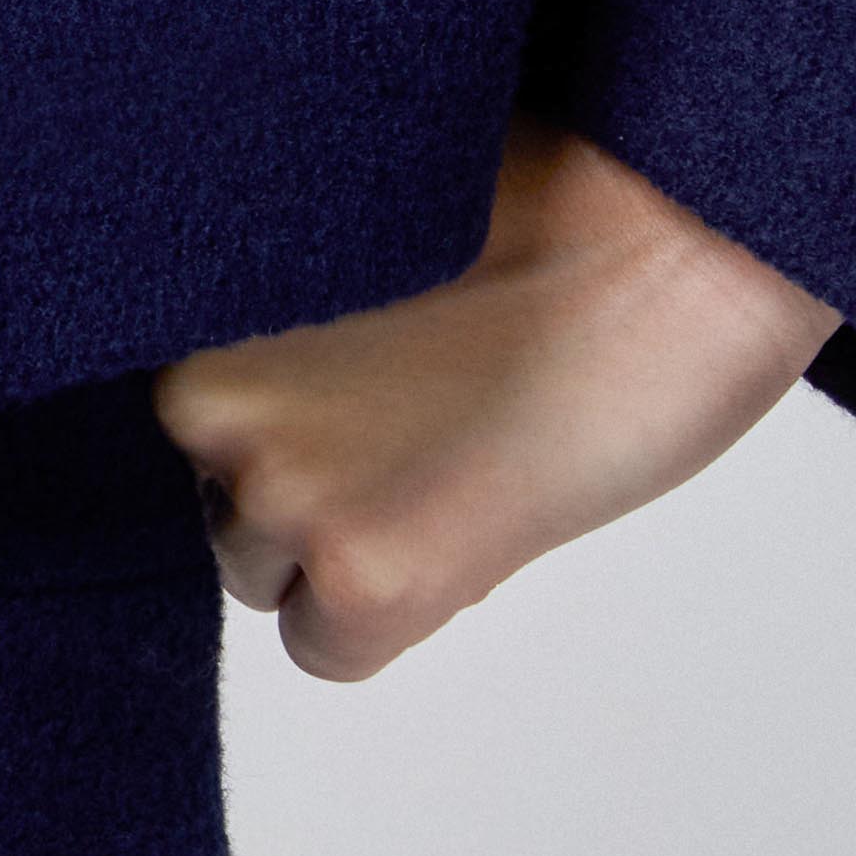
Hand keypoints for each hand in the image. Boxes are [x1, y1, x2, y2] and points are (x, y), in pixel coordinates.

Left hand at [155, 120, 834, 679]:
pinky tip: (457, 536)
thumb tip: (256, 380)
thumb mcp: (349, 231)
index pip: (191, 402)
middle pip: (218, 484)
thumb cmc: (542, 209)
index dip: (284, 404)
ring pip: (257, 566)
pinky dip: (381, 621)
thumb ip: (274, 303)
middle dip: (302, 473)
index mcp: (191, 294)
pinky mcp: (360, 574)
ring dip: (337, 541)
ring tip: (450, 464)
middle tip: (419, 426)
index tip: (362, 381)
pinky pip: (321, 646)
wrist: (664, 253)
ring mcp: (279, 486)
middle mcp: (206, 394)